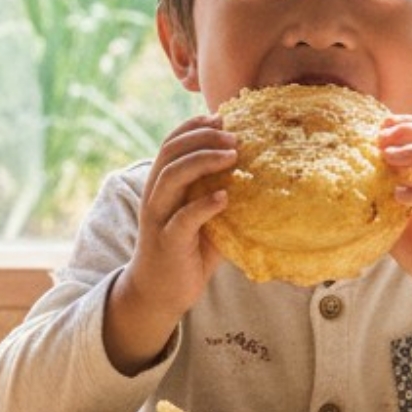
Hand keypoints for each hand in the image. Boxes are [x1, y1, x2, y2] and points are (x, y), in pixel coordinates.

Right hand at [105, 114, 234, 373]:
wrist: (159, 293)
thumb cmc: (187, 252)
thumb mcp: (203, 217)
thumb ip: (217, 194)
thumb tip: (257, 174)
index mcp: (161, 185)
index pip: (170, 144)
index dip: (192, 126)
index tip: (220, 118)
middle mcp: (155, 197)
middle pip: (170, 153)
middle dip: (202, 138)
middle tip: (233, 135)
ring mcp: (159, 219)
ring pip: (171, 178)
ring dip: (203, 161)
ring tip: (232, 156)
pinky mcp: (168, 242)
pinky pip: (183, 219)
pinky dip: (204, 205)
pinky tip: (225, 197)